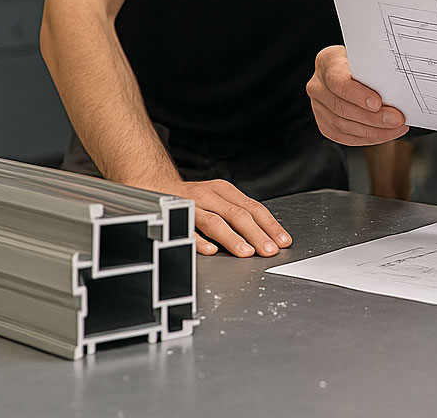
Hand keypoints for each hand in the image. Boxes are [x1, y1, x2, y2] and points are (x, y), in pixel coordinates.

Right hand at [157, 178, 291, 257]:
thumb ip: (238, 214)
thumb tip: (267, 235)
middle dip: (257, 234)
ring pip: (215, 222)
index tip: (283, 240)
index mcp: (224, 190)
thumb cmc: (193, 198)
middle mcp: (209, 195)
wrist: (154, 184)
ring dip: (232, 238)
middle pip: (237, 215)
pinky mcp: (173, 216)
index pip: (253, 208)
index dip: (270, 225)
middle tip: (269, 250)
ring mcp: (191, 205)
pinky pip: (187, 230)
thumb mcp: (218, 199)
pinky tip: (211, 250)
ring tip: (247, 252)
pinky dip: (199, 240)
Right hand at [307, 45, 409, 145]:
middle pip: (342, 108)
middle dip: (373, 117)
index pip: (338, 81)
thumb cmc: (361, 62)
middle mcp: (318, 86)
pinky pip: (345, 137)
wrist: (349, 69)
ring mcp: (319, 107)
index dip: (358, 95)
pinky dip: (368, 138)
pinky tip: (385, 133)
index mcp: (327, 62)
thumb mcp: (367, 57)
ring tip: (395, 128)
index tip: (378, 103)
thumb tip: (396, 87)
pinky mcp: (325, 124)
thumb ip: (375, 69)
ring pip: (344, 126)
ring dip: (374, 131)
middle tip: (396, 119)